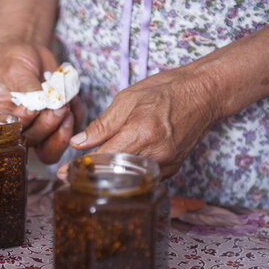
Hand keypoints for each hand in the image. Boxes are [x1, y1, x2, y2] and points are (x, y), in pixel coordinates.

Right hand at [0, 42, 83, 163]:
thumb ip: (27, 90)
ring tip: (67, 102)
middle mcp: (20, 129)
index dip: (26, 123)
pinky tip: (72, 98)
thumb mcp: (15, 72)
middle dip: (49, 124)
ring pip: (54, 145)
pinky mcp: (58, 123)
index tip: (33, 106)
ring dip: (65, 126)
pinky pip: (72, 130)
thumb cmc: (14, 60)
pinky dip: (77, 115)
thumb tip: (40, 103)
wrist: (30, 52)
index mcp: (1, 120)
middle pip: (35, 142)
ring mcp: (40, 128)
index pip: (13, 133)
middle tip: (58, 105)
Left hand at [63, 67, 218, 177]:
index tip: (64, 173)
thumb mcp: (127, 99)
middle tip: (72, 177)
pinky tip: (117, 168)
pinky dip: (129, 173)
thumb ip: (102, 125)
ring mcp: (167, 164)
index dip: (81, 168)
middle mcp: (155, 153)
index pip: (103, 159)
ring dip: (109, 177)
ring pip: (129, 178)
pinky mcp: (173, 168)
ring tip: (91, 173)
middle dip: (91, 176)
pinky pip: (144, 176)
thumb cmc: (165, 91)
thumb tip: (78, 143)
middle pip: (114, 174)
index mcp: (140, 133)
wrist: (204, 93)